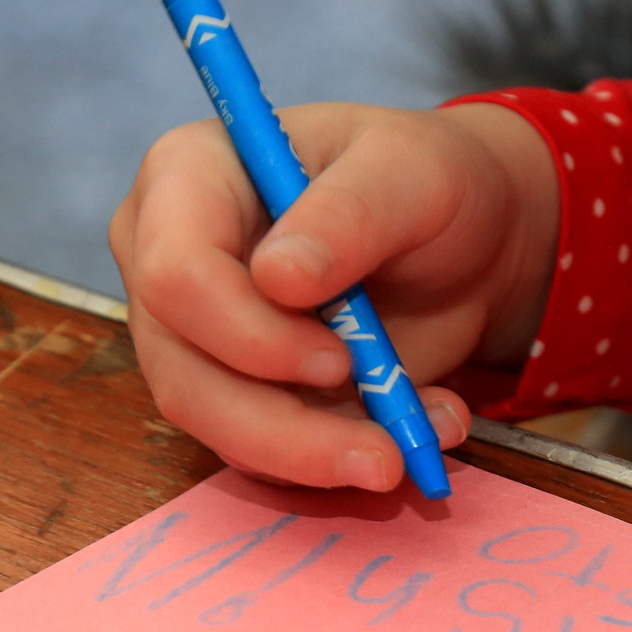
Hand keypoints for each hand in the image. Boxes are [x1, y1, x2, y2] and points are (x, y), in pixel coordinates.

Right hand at [109, 101, 559, 489]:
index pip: (175, 274)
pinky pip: (266, 452)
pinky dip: (339, 458)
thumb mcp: (410, 172)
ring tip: (406, 453)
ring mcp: (196, 336)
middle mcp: (169, 261)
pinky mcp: (238, 393)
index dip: (249, 333)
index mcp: (188, 178)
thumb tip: (277, 279)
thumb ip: (348, 215)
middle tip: (383, 455)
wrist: (463, 239)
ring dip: (316, 458)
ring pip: (220, 428)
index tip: (339, 360)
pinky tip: (415, 433)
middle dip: (284, 430)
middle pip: (185, 373)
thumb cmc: (423, 183)